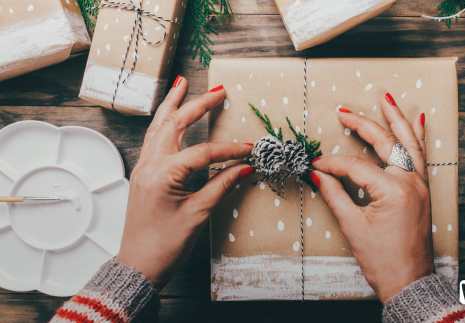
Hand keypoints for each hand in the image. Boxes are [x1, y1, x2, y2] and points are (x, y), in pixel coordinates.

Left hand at [117, 78, 253, 287]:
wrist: (138, 265)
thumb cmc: (166, 244)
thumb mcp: (197, 215)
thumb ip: (222, 186)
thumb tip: (246, 167)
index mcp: (162, 174)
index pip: (203, 153)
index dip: (230, 150)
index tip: (251, 149)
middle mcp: (149, 164)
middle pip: (175, 125)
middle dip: (196, 104)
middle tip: (218, 89)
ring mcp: (143, 167)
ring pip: (158, 127)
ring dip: (172, 105)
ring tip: (182, 84)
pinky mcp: (143, 174)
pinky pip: (153, 139)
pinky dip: (164, 122)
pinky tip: (170, 115)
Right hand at [311, 93, 431, 302]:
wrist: (409, 282)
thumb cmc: (382, 259)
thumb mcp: (353, 226)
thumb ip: (334, 194)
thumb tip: (316, 174)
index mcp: (393, 190)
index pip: (356, 166)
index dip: (332, 164)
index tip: (314, 165)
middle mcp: (411, 181)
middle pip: (385, 143)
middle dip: (362, 125)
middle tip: (343, 111)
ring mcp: (420, 184)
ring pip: (409, 143)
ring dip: (397, 119)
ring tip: (386, 99)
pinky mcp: (423, 190)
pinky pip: (421, 156)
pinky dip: (417, 137)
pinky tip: (419, 120)